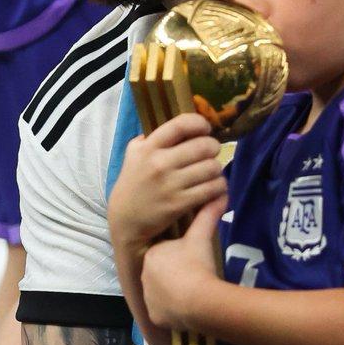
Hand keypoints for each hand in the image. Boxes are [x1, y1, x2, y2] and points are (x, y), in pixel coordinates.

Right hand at [107, 114, 226, 250]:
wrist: (125, 220)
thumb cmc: (132, 184)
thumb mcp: (133, 155)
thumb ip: (150, 139)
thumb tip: (176, 128)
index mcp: (148, 148)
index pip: (181, 125)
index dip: (200, 123)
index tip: (204, 129)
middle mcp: (159, 163)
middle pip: (204, 146)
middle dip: (213, 148)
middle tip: (210, 154)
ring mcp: (170, 184)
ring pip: (212, 167)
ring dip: (216, 169)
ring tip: (211, 172)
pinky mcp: (179, 203)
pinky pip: (212, 188)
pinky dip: (218, 187)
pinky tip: (213, 188)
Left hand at [139, 195, 226, 331]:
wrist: (198, 300)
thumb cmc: (197, 265)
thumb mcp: (201, 238)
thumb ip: (207, 216)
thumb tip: (220, 195)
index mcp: (152, 254)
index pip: (164, 253)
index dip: (180, 256)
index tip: (193, 260)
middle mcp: (144, 275)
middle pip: (162, 274)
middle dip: (176, 275)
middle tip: (195, 277)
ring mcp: (148, 297)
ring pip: (162, 293)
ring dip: (174, 293)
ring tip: (193, 292)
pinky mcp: (155, 315)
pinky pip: (164, 312)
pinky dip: (174, 310)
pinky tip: (188, 307)